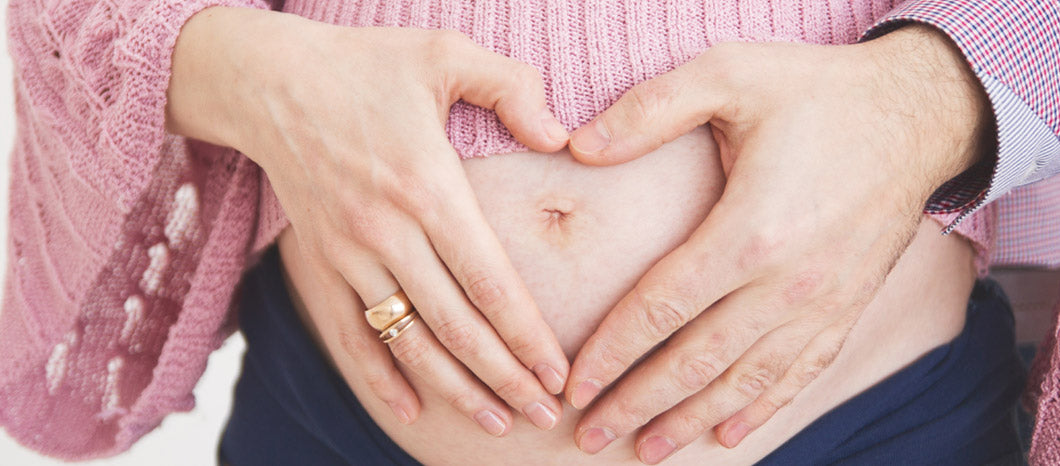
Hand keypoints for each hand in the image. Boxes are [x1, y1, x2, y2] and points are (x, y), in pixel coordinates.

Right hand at [166, 8, 570, 434]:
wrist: (268, 81)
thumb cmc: (365, 65)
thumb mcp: (444, 53)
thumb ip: (512, 87)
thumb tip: (562, 136)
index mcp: (426, 186)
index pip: (488, 282)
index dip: (527, 336)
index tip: (559, 373)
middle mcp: (386, 231)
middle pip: (456, 326)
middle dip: (504, 378)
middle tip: (545, 414)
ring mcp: (348, 253)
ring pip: (408, 340)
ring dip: (455, 389)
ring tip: (497, 423)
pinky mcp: (320, 262)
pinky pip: (349, 333)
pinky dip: (379, 375)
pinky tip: (409, 409)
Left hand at [562, 26, 990, 462]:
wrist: (918, 114)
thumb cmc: (818, 93)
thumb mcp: (731, 75)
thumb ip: (651, 110)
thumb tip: (579, 146)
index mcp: (749, 232)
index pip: (661, 309)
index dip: (612, 353)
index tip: (574, 386)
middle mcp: (787, 284)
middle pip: (696, 362)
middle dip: (638, 404)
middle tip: (591, 436)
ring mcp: (822, 304)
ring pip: (745, 381)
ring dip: (690, 420)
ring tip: (647, 450)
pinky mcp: (847, 309)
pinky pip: (798, 374)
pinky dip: (760, 408)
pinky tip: (728, 434)